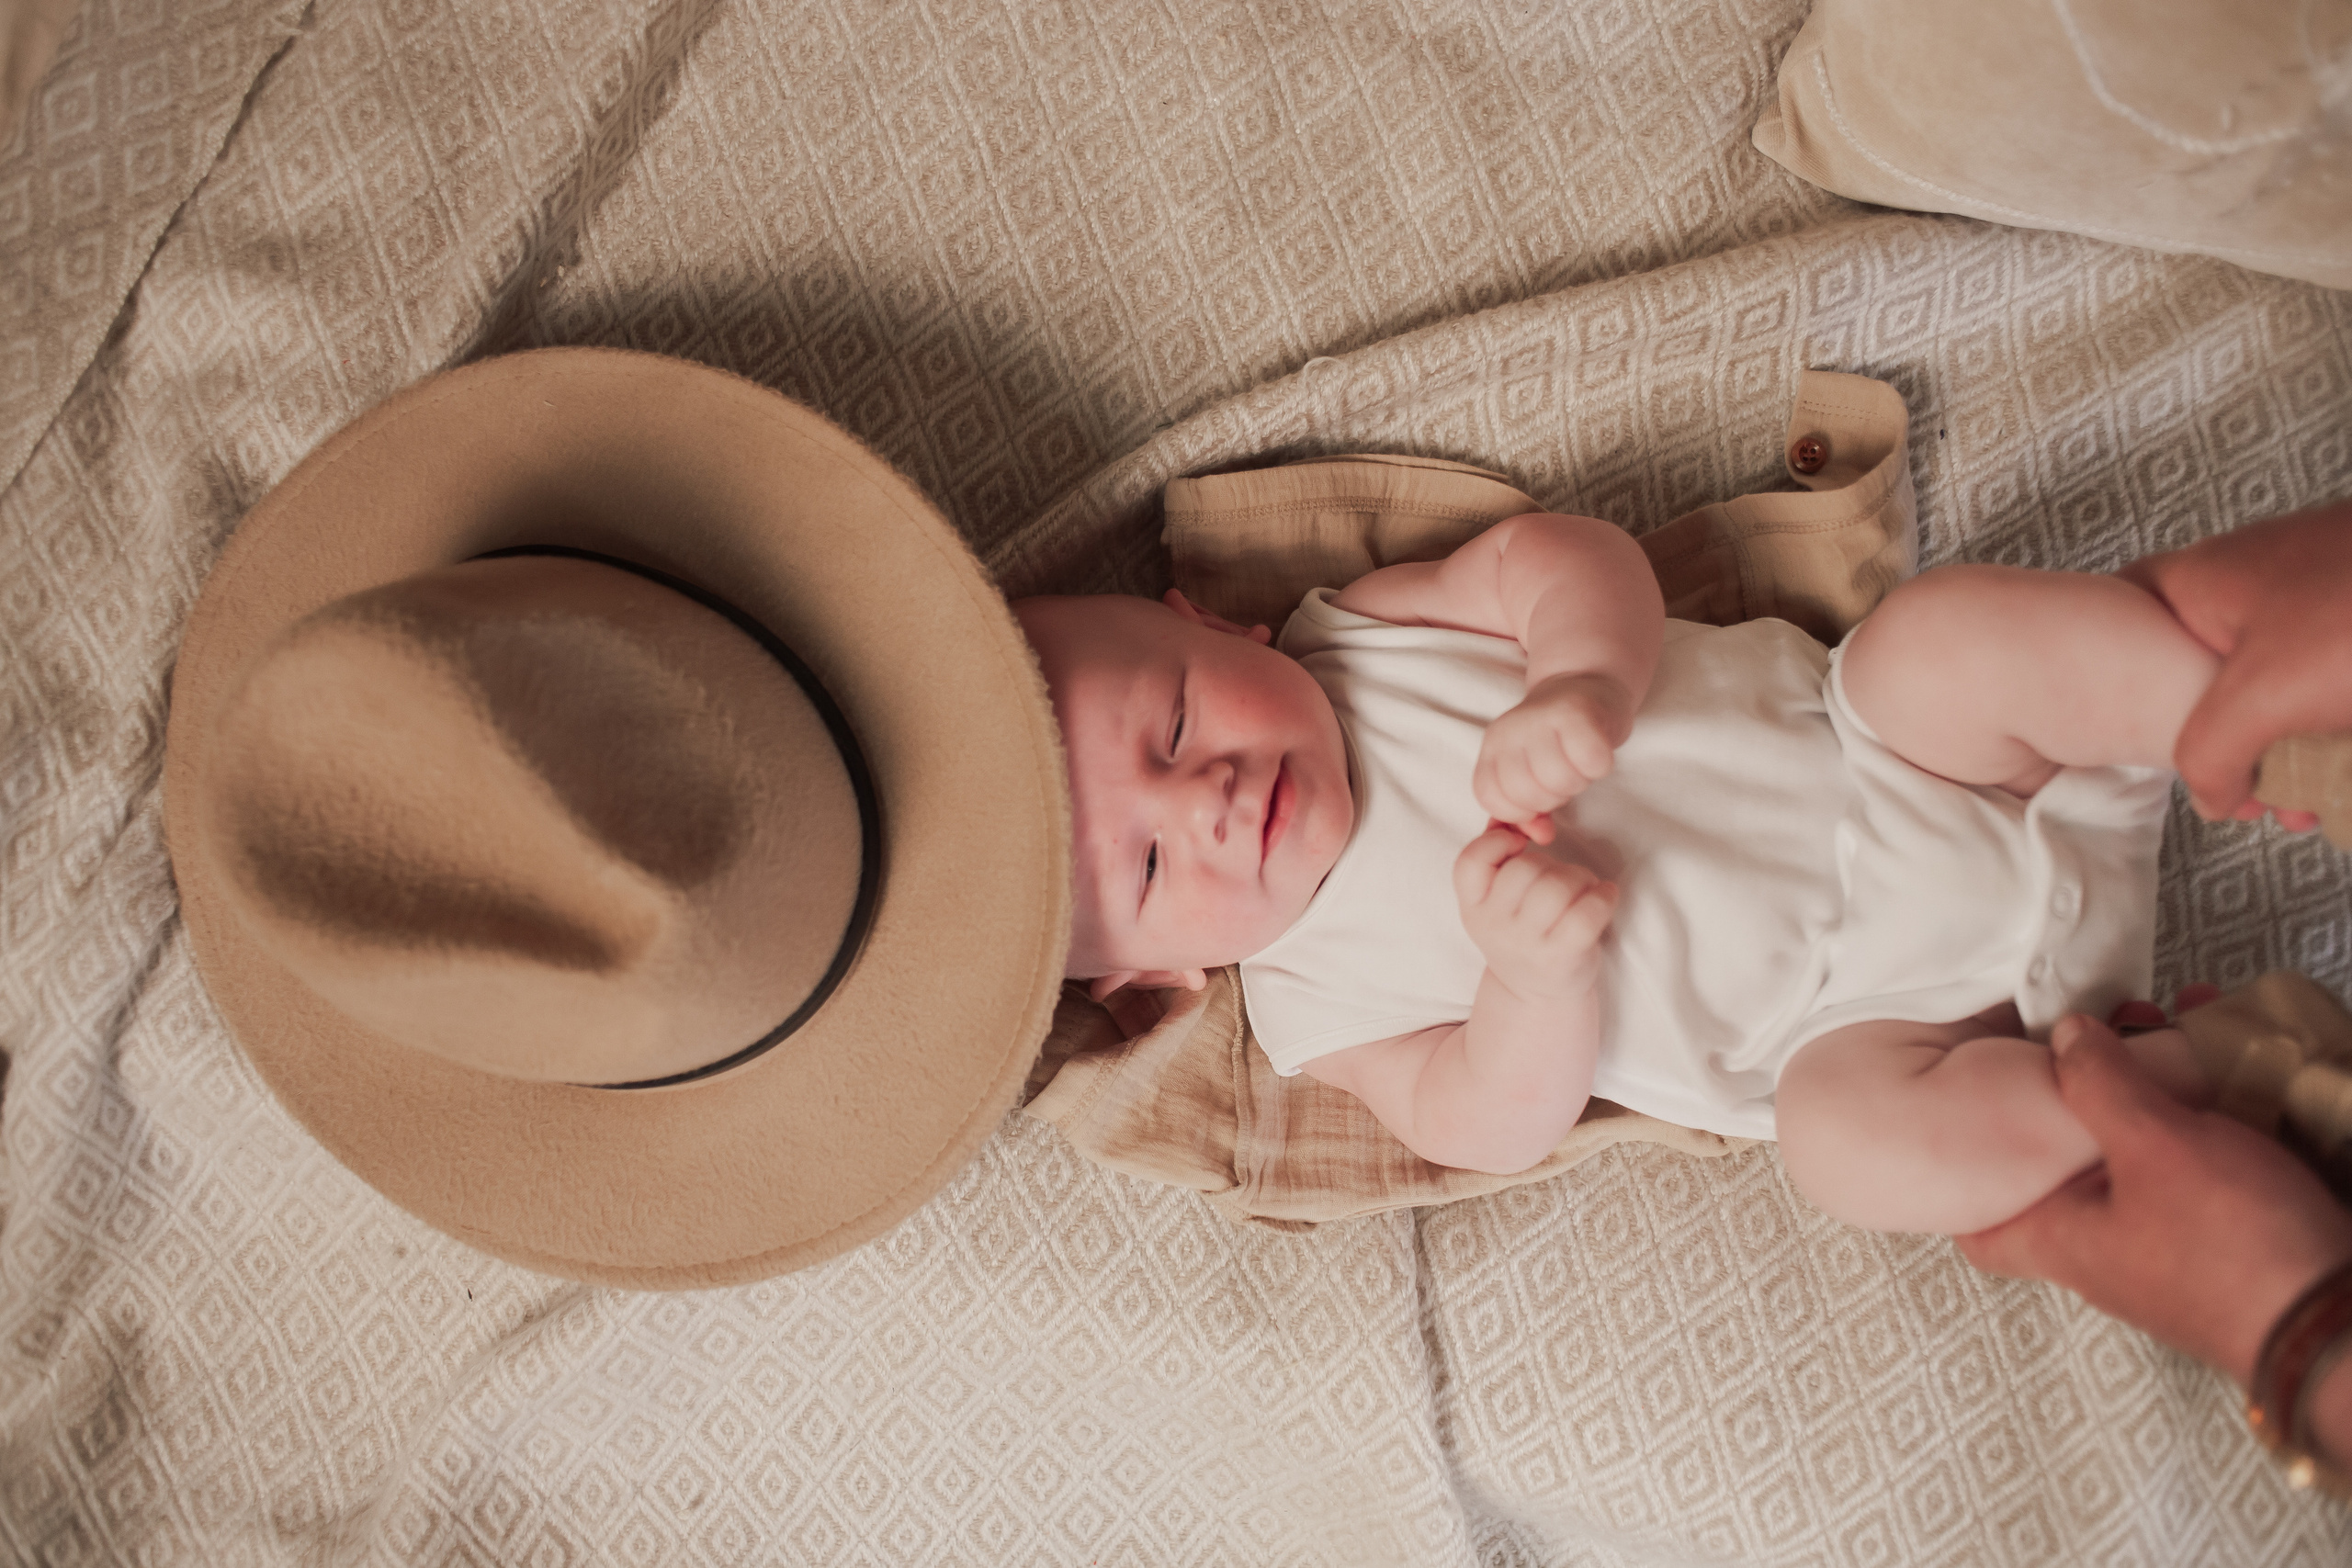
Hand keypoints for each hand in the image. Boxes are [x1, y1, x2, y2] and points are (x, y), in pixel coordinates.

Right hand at [1453, 824, 1616, 1001]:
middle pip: (1525, 869)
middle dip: (1552, 863)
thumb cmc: (1522, 932)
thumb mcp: (1497, 900)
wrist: (1535, 996)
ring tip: (1585, 888)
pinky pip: (1586, 914)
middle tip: (1562, 877)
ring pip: (1556, 887)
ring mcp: (1526, 946)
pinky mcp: (1560, 959)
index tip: (1519, 844)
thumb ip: (1499, 853)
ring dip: (1580, 878)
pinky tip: (1605, 897)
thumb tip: (1518, 813)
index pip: (1470, 862)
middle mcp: (1493, 927)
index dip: (1496, 842)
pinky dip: (1603, 897)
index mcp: (1473, 908)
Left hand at [1473, 672, 1632, 842]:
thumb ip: (1525, 811)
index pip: (1492, 800)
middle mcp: (1510, 729)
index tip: (1539, 795)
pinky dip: (1599, 767)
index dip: (1520, 811)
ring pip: (1560, 782)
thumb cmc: (1556, 739)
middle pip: (1528, 795)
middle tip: (1564, 775)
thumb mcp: (1529, 772)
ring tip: (1578, 764)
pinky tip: (1596, 754)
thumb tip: (1540, 836)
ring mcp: (1541, 718)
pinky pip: (1591, 763)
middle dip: (1553, 798)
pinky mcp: (1578, 712)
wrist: (1585, 683)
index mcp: (1493, 746)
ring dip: (1578, 782)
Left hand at [1956, 1012, 2351, 1386]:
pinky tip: (2227, 1056)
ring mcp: (2170, 1241)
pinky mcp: (2229, 1231)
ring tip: (2168, 1021)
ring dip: (2151, 1087)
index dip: (1967, 1181)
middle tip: (2098, 1030)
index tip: (1969, 1115)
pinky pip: (2202, 1158)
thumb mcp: (2154, 1146)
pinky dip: (2207, 1108)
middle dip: (2081, 1092)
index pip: (1980, 1230)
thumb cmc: (2234, 1246)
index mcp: (2062, 1237)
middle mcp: (2107, 1245)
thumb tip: (2064, 1035)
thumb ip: (2098, 1084)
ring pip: (2141, 1151)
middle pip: (2066, 1162)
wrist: (2340, 1320)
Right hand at [2121, 501, 2351, 822]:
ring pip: (2276, 696)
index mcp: (2203, 581)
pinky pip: (2330, 695)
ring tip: (2313, 802)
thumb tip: (2215, 796)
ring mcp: (2314, 607)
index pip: (2117, 619)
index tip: (2122, 738)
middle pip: (2202, 679)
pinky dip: (2335, 741)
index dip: (2111, 682)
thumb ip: (2208, 753)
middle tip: (2252, 795)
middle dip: (2226, 750)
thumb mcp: (2262, 696)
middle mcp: (2253, 587)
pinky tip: (2349, 782)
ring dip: (2290, 757)